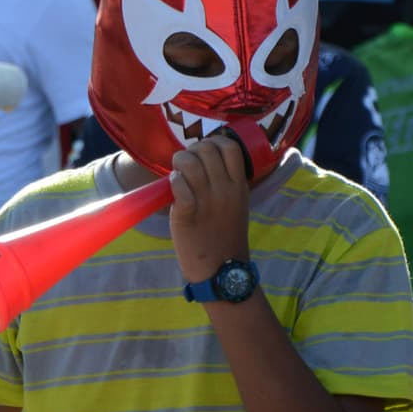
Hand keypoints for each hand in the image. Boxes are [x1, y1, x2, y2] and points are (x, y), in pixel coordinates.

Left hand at [167, 134, 251, 282]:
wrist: (221, 269)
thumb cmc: (224, 235)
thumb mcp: (236, 205)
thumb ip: (225, 182)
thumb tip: (202, 159)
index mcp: (240, 186)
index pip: (230, 147)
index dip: (213, 142)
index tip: (203, 153)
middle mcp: (226, 190)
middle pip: (207, 148)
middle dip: (191, 151)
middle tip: (185, 165)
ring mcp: (208, 202)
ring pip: (190, 162)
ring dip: (179, 163)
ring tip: (177, 174)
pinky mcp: (188, 214)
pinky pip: (178, 184)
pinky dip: (173, 181)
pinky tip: (173, 187)